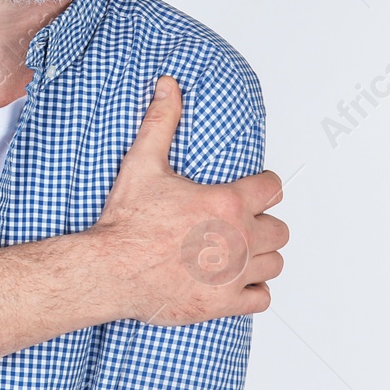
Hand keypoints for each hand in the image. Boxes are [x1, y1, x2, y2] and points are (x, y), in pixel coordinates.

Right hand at [89, 75, 288, 325]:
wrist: (110, 270)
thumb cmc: (127, 223)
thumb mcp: (143, 163)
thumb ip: (162, 122)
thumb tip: (168, 87)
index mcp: (228, 204)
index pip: (273, 188)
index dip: (263, 186)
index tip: (254, 190)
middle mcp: (239, 239)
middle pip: (279, 229)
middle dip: (263, 224)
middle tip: (242, 224)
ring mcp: (234, 274)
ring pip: (274, 263)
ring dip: (261, 256)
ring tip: (240, 252)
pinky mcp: (224, 303)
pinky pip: (261, 297)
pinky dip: (253, 290)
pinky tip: (236, 281)